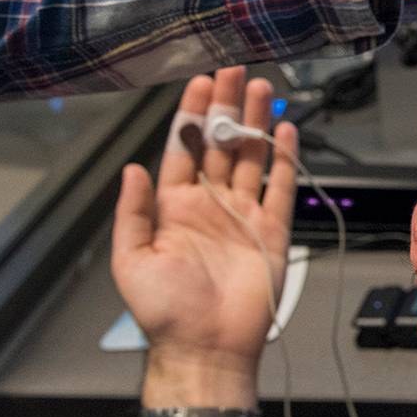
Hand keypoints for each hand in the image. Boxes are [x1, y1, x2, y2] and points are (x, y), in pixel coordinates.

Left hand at [112, 67, 297, 410]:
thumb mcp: (132, 260)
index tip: (201, 82)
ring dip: (256, 123)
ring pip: (251, 157)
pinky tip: (285, 131)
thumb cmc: (165, 311)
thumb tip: (132, 168)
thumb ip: (134, 212)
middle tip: (235, 69)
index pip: (184, 149)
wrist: (208, 347)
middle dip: (227, 106)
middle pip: (221, 144)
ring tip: (263, 87)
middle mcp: (210, 204)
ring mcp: (243, 215)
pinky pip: (279, 187)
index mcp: (174, 207)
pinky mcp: (271, 230)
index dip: (193, 114)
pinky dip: (284, 159)